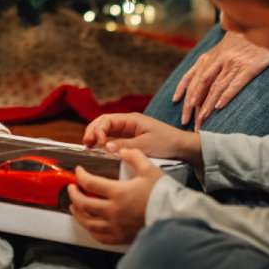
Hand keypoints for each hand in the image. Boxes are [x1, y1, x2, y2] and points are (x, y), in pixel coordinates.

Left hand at [68, 149, 160, 244]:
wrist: (175, 216)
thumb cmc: (162, 193)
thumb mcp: (149, 169)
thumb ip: (134, 156)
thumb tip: (121, 150)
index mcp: (118, 192)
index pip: (90, 183)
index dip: (80, 175)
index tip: (78, 171)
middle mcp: (114, 211)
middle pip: (84, 204)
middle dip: (74, 194)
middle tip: (71, 188)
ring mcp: (116, 226)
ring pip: (88, 222)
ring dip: (78, 213)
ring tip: (75, 206)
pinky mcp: (120, 237)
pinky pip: (100, 236)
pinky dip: (91, 229)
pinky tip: (89, 224)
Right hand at [83, 112, 201, 170]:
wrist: (183, 147)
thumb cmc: (167, 143)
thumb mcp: (146, 146)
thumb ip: (125, 145)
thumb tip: (106, 147)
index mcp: (131, 119)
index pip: (107, 120)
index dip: (98, 130)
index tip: (97, 144)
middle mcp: (128, 122)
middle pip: (103, 122)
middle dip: (93, 131)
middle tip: (86, 144)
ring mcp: (129, 130)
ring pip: (106, 129)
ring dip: (96, 135)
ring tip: (88, 146)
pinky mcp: (131, 138)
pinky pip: (113, 137)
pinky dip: (104, 141)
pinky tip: (100, 149)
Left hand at [173, 30, 268, 128]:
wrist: (266, 27)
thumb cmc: (246, 39)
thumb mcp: (225, 44)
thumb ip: (215, 57)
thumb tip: (203, 69)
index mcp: (211, 55)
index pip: (193, 75)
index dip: (184, 90)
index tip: (177, 103)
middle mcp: (219, 59)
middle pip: (200, 84)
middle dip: (191, 104)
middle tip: (186, 121)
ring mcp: (234, 63)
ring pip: (216, 88)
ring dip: (207, 106)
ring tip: (201, 121)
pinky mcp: (249, 67)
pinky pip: (234, 84)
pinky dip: (225, 96)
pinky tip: (219, 108)